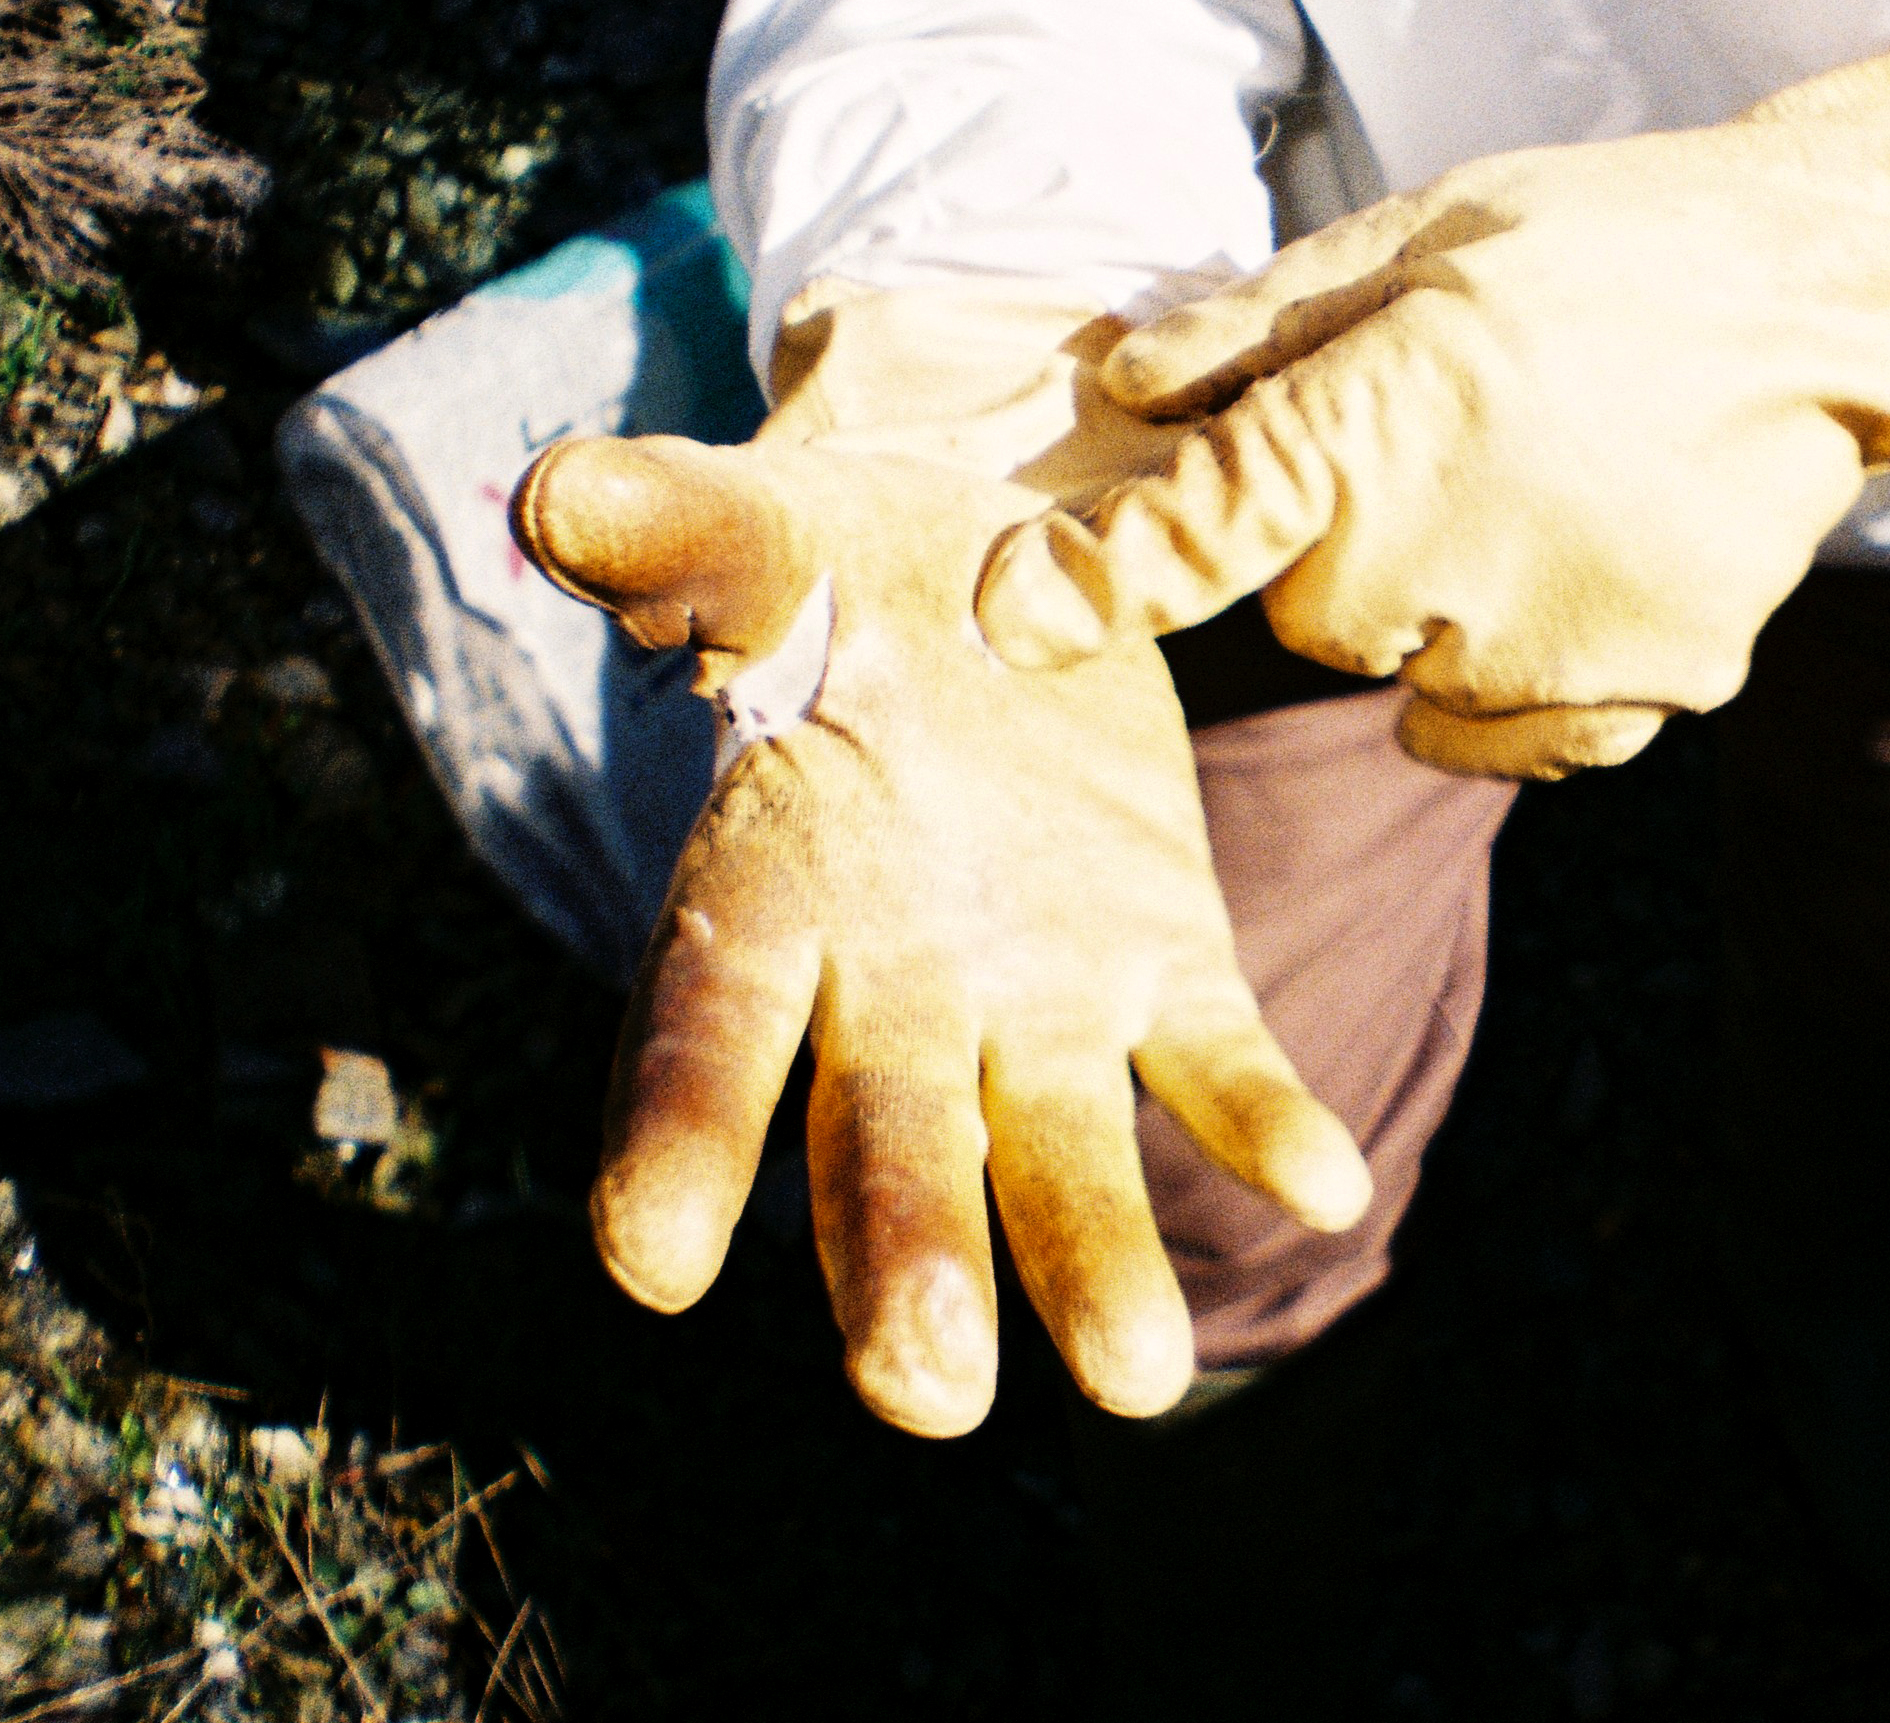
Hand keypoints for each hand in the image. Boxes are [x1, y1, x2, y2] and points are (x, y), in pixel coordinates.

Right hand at [515, 290, 1370, 1427]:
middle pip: (884, 1140)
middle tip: (925, 1393)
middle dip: (902, 1261)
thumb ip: (674, 527)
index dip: (678, 1136)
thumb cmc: (835, 568)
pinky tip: (1327, 1187)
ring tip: (1145, 1377)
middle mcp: (895, 980)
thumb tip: (563, 495)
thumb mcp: (760, 533)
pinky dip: (1261, 1119)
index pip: (705, 1030)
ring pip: (1056, 1143)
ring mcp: (1036, 987)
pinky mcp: (1165, 958)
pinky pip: (1215, 1054)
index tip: (651, 1262)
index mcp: (768, 888)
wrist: (985, 574)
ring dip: (1092, 1259)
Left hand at [976, 0, 1889, 778]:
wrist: (1837, 289)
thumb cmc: (1610, 238)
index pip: (1198, 533)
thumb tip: (1123, 382)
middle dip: (1348, 546)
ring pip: (1417, 681)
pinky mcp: (1647, 693)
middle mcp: (1454, 554)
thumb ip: (1262, 327)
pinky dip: (1527, 672)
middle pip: (1317, 618)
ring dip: (1443, 612)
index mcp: (1382, 421)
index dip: (1092, 584)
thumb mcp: (1423, 230)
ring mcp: (1557, 643)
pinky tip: (1589, 562)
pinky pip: (1514, 731)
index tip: (1008, 617)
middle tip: (1454, 436)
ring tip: (1544, 488)